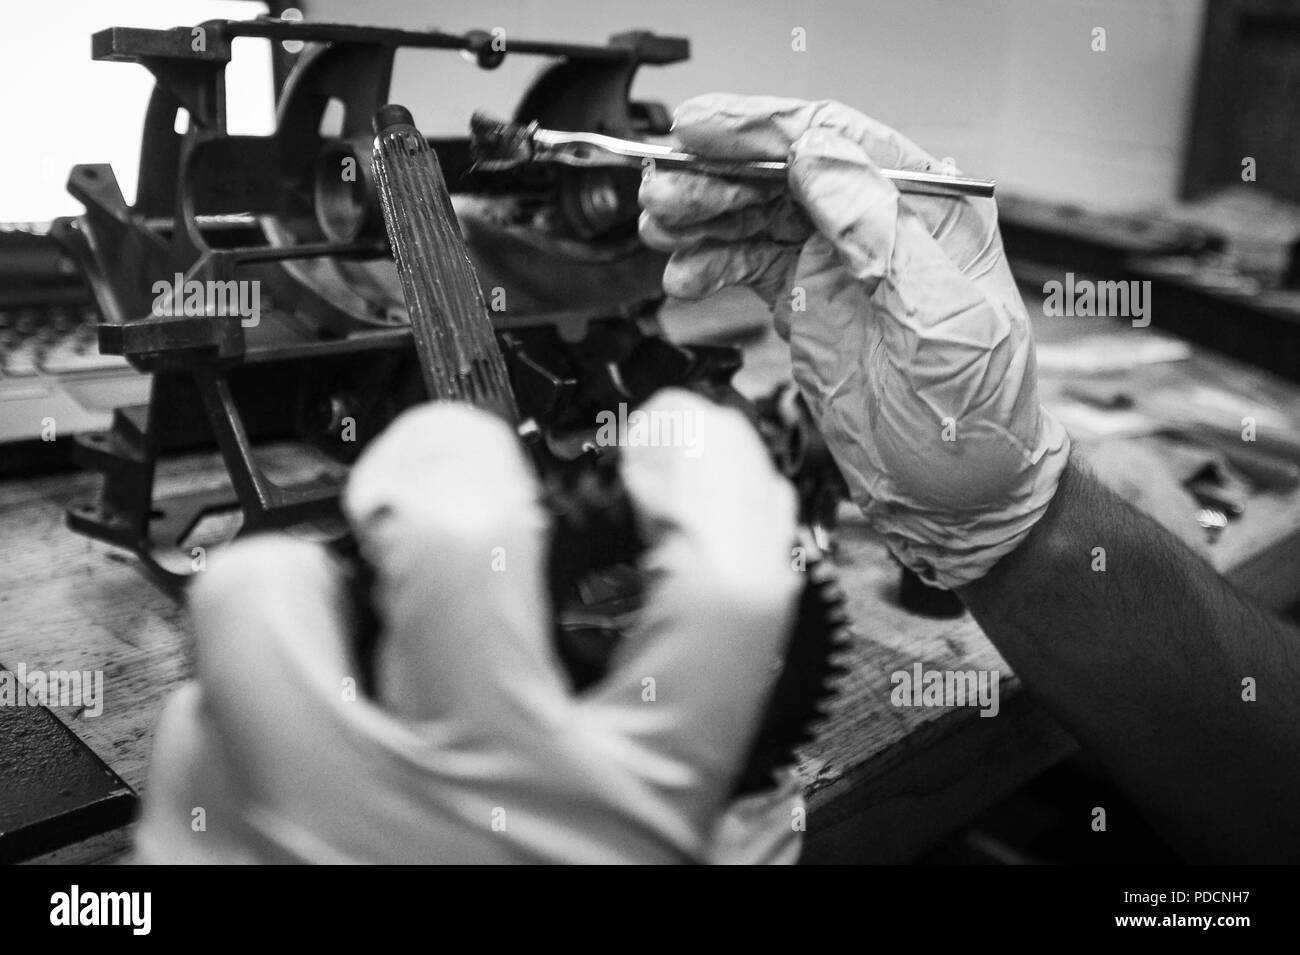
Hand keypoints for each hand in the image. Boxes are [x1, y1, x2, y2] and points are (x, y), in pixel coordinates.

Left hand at [135, 391, 802, 862]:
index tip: (680, 440)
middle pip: (459, 534)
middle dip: (454, 467)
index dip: (712, 479)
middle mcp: (474, 792)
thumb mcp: (652, 902)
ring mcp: (316, 819)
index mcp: (623, 814)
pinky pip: (189, 725)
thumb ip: (682, 811)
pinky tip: (268, 762)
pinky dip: (228, 720)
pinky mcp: (199, 866)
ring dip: (294, 586)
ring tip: (326, 613)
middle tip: (451, 476)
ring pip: (262, 598)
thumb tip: (712, 721)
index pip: (713, 591)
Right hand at [639, 94, 1069, 587]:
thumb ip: (881, 235)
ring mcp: (838, 263)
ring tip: (658, 229)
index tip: (700, 128)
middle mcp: (878, 226)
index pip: (836, 141)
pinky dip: (709, 265)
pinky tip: (682, 276)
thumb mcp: (941, 322)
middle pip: (783, 172)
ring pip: (756, 215)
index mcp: (927, 210)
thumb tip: (819, 156)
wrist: (960, 498)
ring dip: (702, 217)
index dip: (761, 129)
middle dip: (716, 177)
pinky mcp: (806, 303)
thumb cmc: (975, 419)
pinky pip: (747, 264)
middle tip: (661, 193)